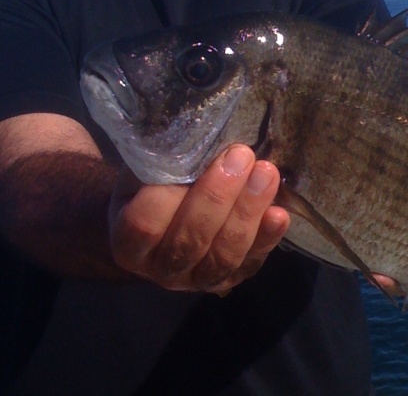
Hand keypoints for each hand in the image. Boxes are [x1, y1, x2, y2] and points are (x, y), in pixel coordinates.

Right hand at [107, 145, 289, 292]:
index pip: (144, 225)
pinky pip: (250, 263)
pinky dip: (266, 238)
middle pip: (189, 241)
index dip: (167, 195)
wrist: (159, 221)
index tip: (190, 159)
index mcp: (128, 242)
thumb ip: (158, 160)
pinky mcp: (228, 279)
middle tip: (240, 155)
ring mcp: (195, 279)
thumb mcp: (142, 171)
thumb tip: (183, 128)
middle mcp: (159, 268)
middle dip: (217, 197)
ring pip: (223, 256)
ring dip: (247, 212)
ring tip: (266, 173)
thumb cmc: (150, 185)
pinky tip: (279, 212)